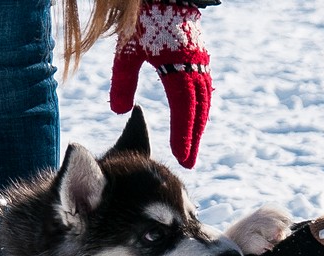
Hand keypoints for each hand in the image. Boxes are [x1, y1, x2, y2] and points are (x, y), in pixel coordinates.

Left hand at [110, 0, 218, 167]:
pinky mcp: (201, 59)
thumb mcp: (127, 52)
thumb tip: (119, 111)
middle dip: (193, 139)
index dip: (182, 134)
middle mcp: (194, 67)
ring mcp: (200, 63)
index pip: (183, 108)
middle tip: (188, 164)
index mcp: (177, 66)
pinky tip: (195, 122)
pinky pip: (204, 90)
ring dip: (198, 126)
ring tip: (191, 149)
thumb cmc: (143, 23)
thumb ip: (123, 82)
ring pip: (203, 101)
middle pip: (197, 110)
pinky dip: (200, 109)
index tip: (181, 157)